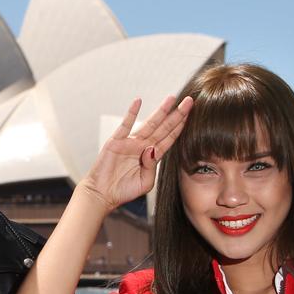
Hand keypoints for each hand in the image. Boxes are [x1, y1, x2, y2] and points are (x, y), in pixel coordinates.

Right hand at [76, 95, 191, 211]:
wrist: (102, 194)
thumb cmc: (124, 190)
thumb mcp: (145, 182)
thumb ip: (153, 167)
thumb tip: (152, 149)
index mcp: (152, 156)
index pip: (169, 138)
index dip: (180, 127)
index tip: (191, 115)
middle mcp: (143, 146)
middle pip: (164, 127)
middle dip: (177, 114)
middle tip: (189, 101)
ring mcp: (130, 142)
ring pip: (149, 123)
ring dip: (160, 111)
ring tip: (171, 98)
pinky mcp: (116, 141)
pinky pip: (125, 124)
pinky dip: (131, 113)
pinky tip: (138, 101)